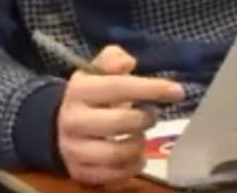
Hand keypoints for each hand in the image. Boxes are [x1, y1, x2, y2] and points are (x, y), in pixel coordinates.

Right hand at [57, 45, 183, 186]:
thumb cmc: (89, 96)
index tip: (177, 92)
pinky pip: (113, 177)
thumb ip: (112, 60)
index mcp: (78, 90)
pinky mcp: (79, 172)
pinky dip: (131, 168)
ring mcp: (74, 149)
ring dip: (138, 145)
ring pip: (117, 154)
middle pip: (121, 122)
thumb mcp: (96, 72)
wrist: (58, 126)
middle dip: (145, 119)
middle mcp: (73, 120)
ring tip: (140, 136)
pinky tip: (135, 156)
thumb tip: (127, 62)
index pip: (117, 87)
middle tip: (151, 115)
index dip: (150, 88)